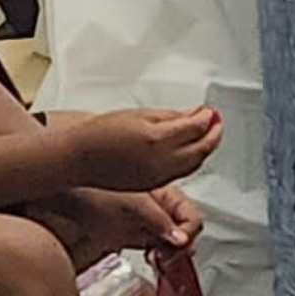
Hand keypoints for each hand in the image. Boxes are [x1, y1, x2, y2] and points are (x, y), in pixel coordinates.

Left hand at [38, 179, 203, 265]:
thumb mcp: (133, 204)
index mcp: (165, 193)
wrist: (65, 201)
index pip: (190, 217)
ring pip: (171, 243)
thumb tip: (180, 238)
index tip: (178, 244)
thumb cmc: (94, 192)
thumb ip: (158, 220)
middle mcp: (159, 208)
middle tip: (171, 256)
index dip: (188, 232)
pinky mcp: (134, 236)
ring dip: (171, 254)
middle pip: (184, 231)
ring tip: (162, 259)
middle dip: (181, 245)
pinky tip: (153, 259)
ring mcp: (146, 223)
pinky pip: (156, 249)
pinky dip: (159, 257)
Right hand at [59, 104, 222, 195]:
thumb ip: (172, 116)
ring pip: (195, 163)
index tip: (210, 111)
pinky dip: (192, 160)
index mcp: (158, 138)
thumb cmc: (101, 133)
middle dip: (213, 134)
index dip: (208, 117)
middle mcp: (162, 161)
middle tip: (215, 121)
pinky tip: (190, 150)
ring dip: (205, 148)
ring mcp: (159, 176)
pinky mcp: (154, 184)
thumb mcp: (140, 115)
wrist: (78, 157)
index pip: (197, 127)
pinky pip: (182, 173)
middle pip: (202, 148)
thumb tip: (196, 114)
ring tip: (207, 133)